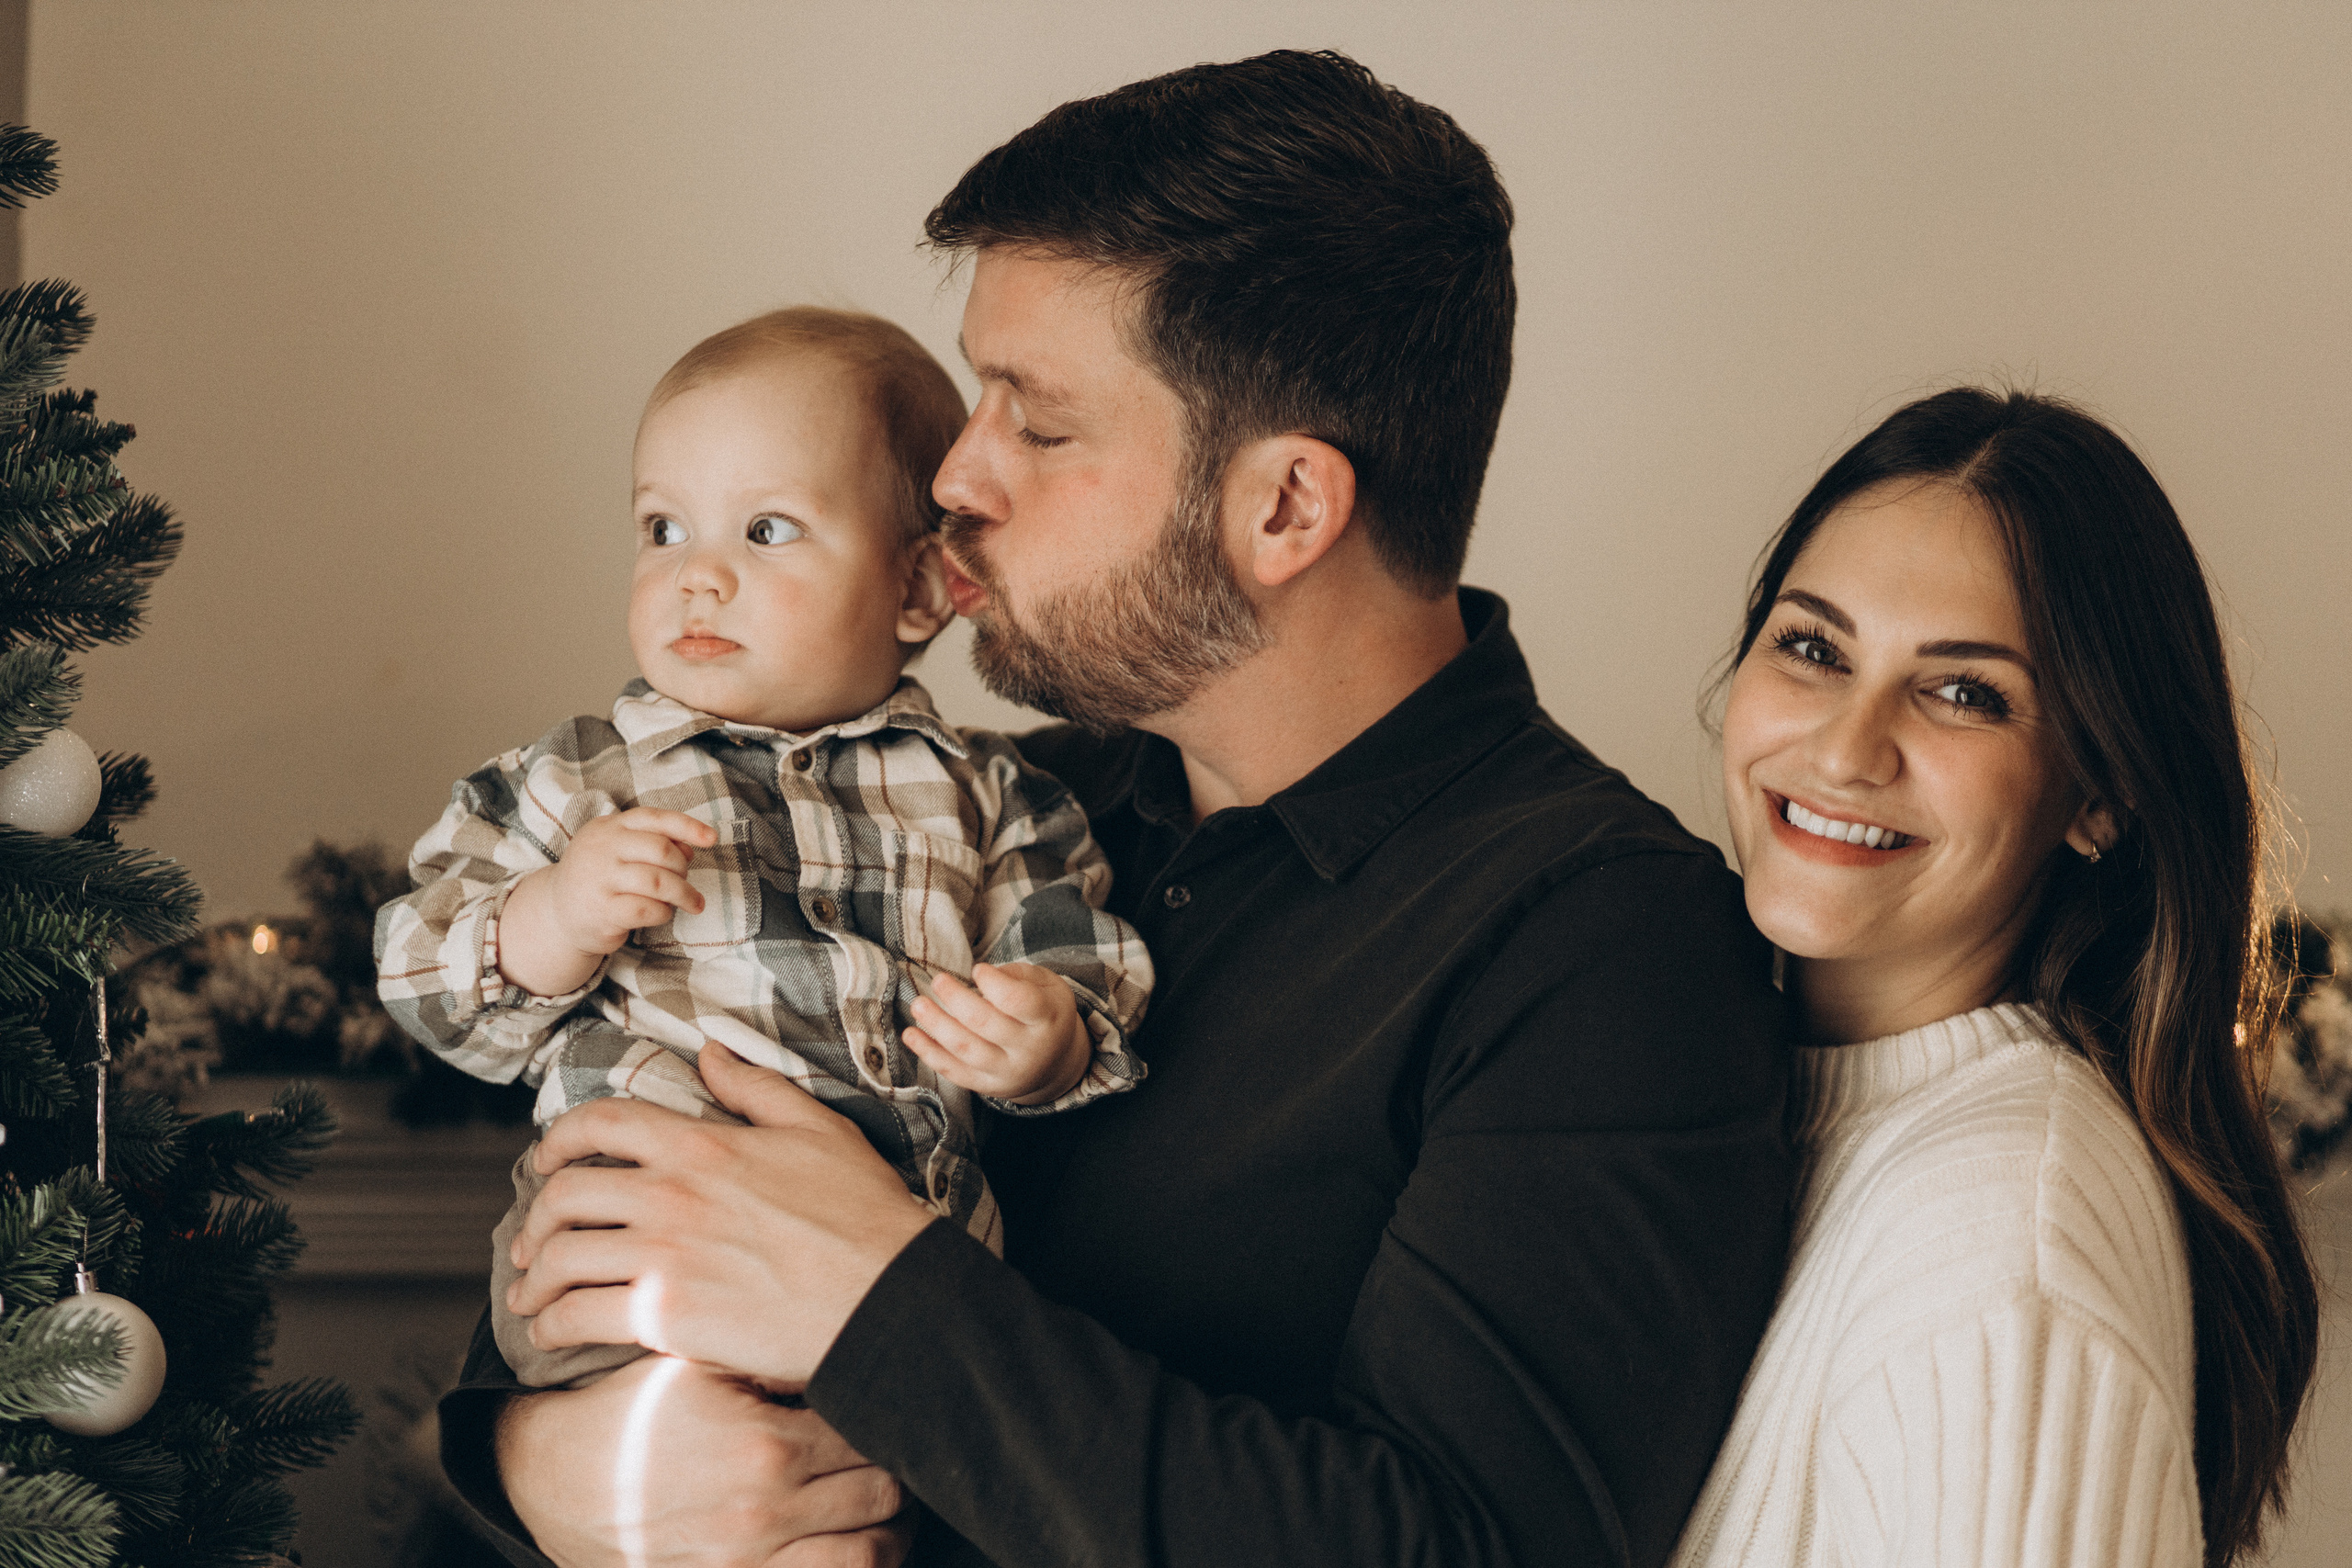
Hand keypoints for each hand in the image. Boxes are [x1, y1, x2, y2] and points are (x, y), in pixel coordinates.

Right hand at [497, 1354, 910, 1567]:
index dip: (882, 1413)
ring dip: (890, 1527)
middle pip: (883, 1491)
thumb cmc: (629, 1412)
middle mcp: (765, 1510)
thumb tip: (840, 1332)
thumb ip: (764, 1352)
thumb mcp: (693, 1364)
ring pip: (872, 1550)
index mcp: (764, 1444)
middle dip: (894, 1468)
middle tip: (894, 1451)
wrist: (550, 1480)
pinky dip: (857, 1563)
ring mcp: (751, 1563)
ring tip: (889, 1505)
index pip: (868, 1430)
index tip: (884, 1402)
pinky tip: (856, 1541)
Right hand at [499, 808, 718, 995]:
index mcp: (609, 827)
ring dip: (682, 894)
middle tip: (686, 881)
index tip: (712, 838)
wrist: (556, 911)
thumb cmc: (600, 877)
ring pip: (658, 882)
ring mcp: (600, 880)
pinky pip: (648, 910)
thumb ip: (651, 842)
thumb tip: (690, 846)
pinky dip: (664, 912)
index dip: (687, 826)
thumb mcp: (618, 849)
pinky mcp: (602, 911)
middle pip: (661, 850)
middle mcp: (601, 849)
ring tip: (691, 902)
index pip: (654, 818)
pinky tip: (663, 913)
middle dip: (683, 868)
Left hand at [506, 1042, 936, 1387]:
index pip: (602, 1123)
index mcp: (702, 1144)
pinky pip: (579, 1315)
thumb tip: (711, 1054)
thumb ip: (756, 1089)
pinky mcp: (666, 1316)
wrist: (885, 1296)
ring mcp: (664, 1256)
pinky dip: (552, 1324)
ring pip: (562, 1257)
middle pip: (566, 1195)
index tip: (547, 1159)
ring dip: (533, 1278)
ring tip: (531, 1295)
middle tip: (531, 1240)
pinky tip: (552, 1330)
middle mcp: (671, 1195)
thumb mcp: (818, 1129)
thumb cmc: (863, 1214)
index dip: (559, 1139)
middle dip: (536, 1218)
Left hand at [903, 962, 1089, 1103]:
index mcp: (1048, 1019)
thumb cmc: (1045, 1012)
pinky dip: (929, 1054)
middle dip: (957, 1000)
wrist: (1056, 1062)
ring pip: (966, 1049)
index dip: (994, 984)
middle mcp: (1029, 1050)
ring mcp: (1007, 1072)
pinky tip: (911, 1035)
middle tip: (939, 980)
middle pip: (986, 1023)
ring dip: (937, 1025)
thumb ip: (1017, 975)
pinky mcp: (987, 1086)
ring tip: (918, 1005)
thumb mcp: (1047, 985)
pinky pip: (954, 1072)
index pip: (1019, 1001)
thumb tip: (981, 975)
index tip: (977, 969)